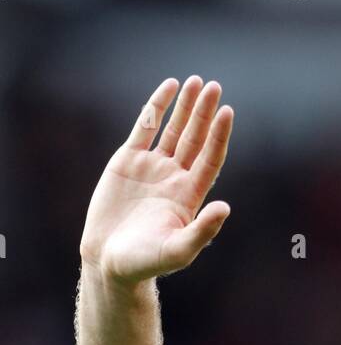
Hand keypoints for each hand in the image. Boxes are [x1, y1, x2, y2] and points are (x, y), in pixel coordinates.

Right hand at [80, 76, 232, 285]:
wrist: (110, 261)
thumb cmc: (145, 263)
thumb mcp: (178, 251)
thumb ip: (202, 231)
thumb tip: (226, 207)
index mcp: (190, 196)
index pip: (210, 159)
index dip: (219, 136)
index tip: (227, 111)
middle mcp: (175, 178)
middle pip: (195, 139)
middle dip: (204, 113)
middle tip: (214, 87)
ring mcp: (153, 168)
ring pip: (174, 130)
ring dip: (186, 107)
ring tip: (197, 82)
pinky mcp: (128, 161)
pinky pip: (145, 128)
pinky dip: (157, 107)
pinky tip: (169, 88)